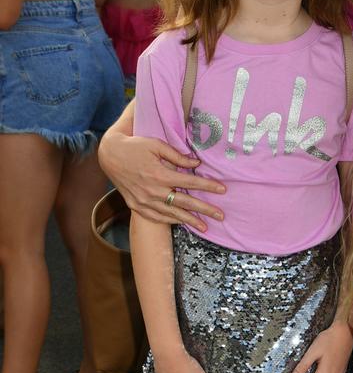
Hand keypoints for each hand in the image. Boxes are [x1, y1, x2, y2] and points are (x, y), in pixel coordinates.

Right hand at [98, 132, 225, 232]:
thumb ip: (177, 156)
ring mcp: (143, 201)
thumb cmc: (135, 146)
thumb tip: (196, 163)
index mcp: (160, 174)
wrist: (110, 155)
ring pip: (171, 214)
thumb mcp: (157, 145)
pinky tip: (181, 222)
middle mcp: (153, 191)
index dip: (207, 186)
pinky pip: (156, 217)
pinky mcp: (136, 206)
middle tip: (221, 216)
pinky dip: (169, 221)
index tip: (222, 190)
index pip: (190, 183)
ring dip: (189, 221)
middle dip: (204, 210)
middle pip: (184, 203)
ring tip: (204, 227)